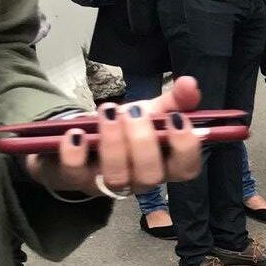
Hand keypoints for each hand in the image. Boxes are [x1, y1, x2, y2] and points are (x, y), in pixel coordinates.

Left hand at [27, 76, 203, 195]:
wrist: (85, 137)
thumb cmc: (127, 129)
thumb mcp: (152, 112)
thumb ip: (174, 100)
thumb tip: (190, 82)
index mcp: (166, 165)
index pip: (186, 168)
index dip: (185, 148)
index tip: (177, 118)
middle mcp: (140, 180)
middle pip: (150, 175)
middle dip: (143, 142)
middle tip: (134, 111)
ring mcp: (108, 183)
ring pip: (116, 176)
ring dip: (113, 143)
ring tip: (107, 113)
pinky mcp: (77, 179)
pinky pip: (75, 174)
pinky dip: (75, 154)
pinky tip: (76, 133)